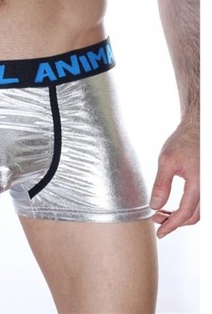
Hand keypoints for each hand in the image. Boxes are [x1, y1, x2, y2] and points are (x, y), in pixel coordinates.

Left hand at [150, 118, 199, 237]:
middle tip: (157, 221)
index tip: (159, 232)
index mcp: (198, 184)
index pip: (185, 213)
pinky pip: (199, 203)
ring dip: (180, 216)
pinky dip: (187, 209)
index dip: (171, 225)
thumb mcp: (167, 161)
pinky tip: (172, 206)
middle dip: (174, 222)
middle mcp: (206, 188)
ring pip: (198, 211)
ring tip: (161, 214)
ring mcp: (207, 186)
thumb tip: (155, 206)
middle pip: (193, 216)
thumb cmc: (183, 141)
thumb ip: (161, 185)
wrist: (197, 128)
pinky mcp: (206, 183)